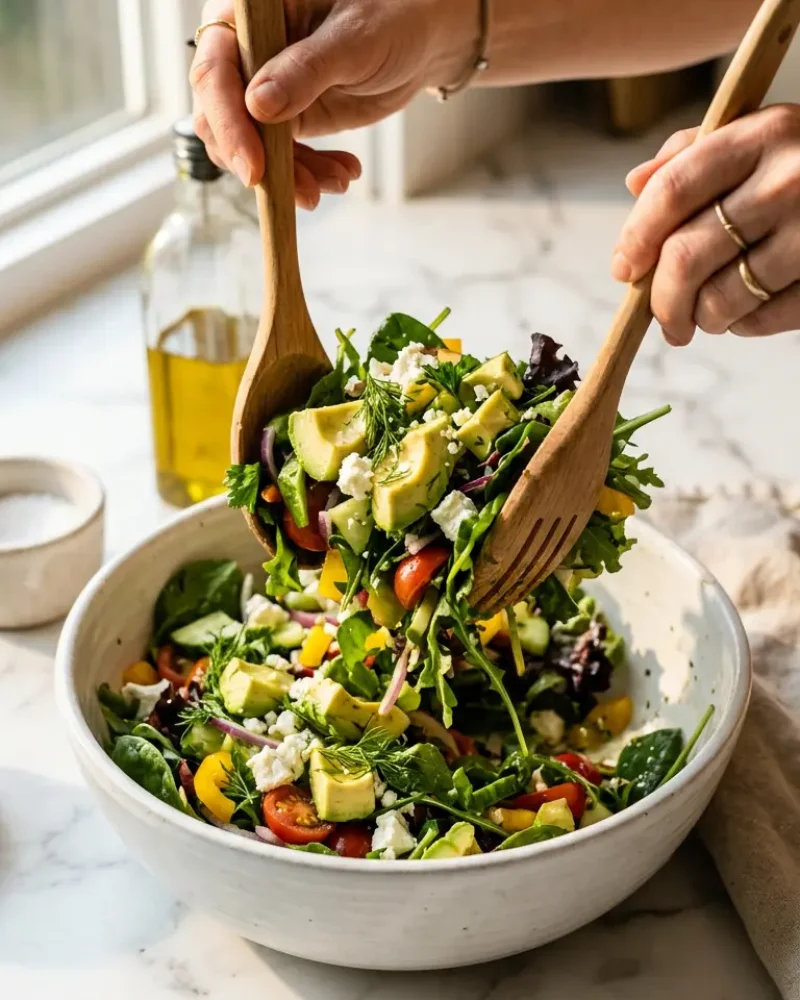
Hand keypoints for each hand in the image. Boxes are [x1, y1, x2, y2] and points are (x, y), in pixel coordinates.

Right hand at [190, 0, 471, 207]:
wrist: (417, 39)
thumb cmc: (389, 15)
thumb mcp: (353, 39)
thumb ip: (306, 69)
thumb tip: (257, 106)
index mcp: (246, 15)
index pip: (214, 72)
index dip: (229, 124)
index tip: (255, 170)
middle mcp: (243, 52)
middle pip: (219, 119)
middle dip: (261, 163)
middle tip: (306, 193)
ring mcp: (261, 90)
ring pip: (249, 148)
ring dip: (290, 177)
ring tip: (339, 182)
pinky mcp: (282, 119)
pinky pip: (278, 159)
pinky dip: (307, 175)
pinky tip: (344, 174)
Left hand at [611, 104, 799, 343]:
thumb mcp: (760, 136)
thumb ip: (694, 154)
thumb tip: (635, 184)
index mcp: (761, 135)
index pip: (673, 191)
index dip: (636, 237)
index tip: (624, 267)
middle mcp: (789, 179)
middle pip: (687, 256)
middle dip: (661, 300)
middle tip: (661, 318)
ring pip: (721, 299)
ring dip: (700, 319)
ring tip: (703, 317)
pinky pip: (762, 321)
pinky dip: (741, 326)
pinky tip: (745, 313)